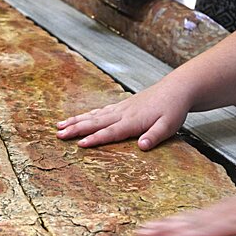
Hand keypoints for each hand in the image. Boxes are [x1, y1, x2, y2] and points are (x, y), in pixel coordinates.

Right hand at [55, 82, 190, 150]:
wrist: (177, 89)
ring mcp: (120, 108)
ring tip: (59, 125)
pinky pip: (99, 111)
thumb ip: (154, 136)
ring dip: (76, 121)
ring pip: (93, 116)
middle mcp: (122, 114)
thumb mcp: (169, 126)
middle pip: (95, 122)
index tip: (79, 144)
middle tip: (59, 134)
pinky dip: (86, 115)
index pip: (110, 132)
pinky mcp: (121, 106)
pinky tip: (79, 118)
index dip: (94, 139)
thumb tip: (142, 146)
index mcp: (132, 121)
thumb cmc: (173, 109)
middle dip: (75, 129)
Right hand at [136, 184, 235, 235]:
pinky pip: (201, 211)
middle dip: (163, 227)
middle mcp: (227, 212)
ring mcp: (228, 207)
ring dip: (169, 221)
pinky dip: (185, 216)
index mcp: (235, 221)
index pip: (199, 232)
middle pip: (189, 222)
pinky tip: (179, 218)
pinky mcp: (232, 206)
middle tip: (140, 232)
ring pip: (192, 215)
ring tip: (150, 225)